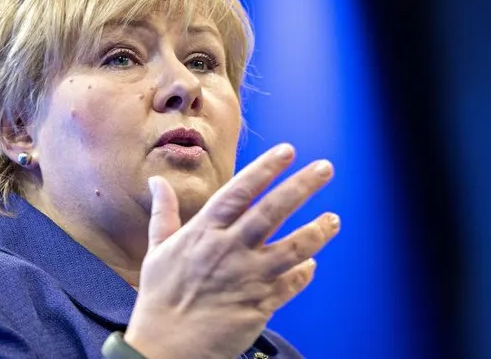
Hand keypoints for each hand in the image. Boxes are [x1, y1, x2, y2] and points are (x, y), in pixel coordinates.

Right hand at [124, 143, 339, 358]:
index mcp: (204, 232)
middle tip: (326, 168)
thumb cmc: (159, 299)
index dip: (265, 168)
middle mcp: (229, 249)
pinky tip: (313, 263)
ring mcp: (248, 277)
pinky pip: (292, 284)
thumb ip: (164, 213)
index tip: (287, 151)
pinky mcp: (260, 305)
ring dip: (317, 231)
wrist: (165, 349)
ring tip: (334, 219)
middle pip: (273, 210)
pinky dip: (305, 272)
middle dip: (303, 186)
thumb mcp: (157, 250)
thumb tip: (157, 182)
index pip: (240, 191)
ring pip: (293, 248)